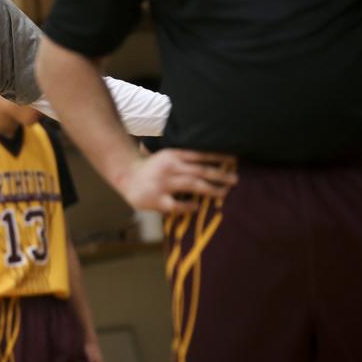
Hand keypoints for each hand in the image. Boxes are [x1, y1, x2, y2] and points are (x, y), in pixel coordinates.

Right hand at [116, 149, 237, 213]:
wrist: (126, 176)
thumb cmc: (152, 168)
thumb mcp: (167, 157)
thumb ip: (185, 160)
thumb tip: (213, 165)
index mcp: (173, 155)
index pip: (200, 154)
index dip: (218, 157)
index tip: (235, 160)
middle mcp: (170, 167)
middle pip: (200, 170)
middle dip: (220, 175)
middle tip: (235, 179)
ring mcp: (163, 183)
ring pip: (192, 185)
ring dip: (211, 189)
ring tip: (224, 193)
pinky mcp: (156, 198)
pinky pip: (177, 204)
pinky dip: (188, 206)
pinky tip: (197, 206)